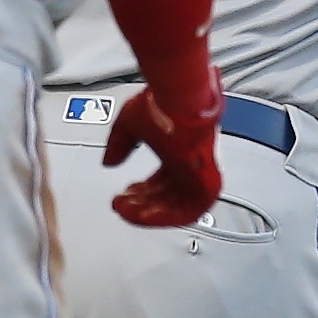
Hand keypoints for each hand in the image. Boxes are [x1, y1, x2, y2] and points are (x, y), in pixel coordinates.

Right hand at [104, 74, 224, 228]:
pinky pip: (189, 211)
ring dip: (151, 214)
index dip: (142, 190)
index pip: (162, 180)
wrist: (181, 99)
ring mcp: (199, 173)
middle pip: (167, 195)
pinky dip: (165, 217)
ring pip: (177, 207)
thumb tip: (109, 160)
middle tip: (123, 206)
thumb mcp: (130, 124)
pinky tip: (143, 216)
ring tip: (130, 213)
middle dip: (142, 204)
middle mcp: (190, 163)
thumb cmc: (163, 103)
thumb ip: (119, 144)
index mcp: (178, 150)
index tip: (125, 193)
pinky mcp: (207, 183)